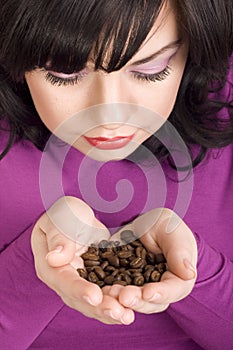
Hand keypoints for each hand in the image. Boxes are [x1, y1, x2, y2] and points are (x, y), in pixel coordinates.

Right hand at [31, 196, 133, 324]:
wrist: (78, 217)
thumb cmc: (66, 214)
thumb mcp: (61, 219)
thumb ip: (58, 238)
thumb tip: (53, 258)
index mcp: (50, 267)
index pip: (64, 281)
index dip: (79, 290)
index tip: (95, 297)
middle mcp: (63, 281)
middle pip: (80, 300)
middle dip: (100, 308)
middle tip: (120, 313)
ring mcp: (80, 284)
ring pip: (94, 304)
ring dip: (110, 311)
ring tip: (128, 316)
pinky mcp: (94, 282)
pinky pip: (105, 296)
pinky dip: (117, 303)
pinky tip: (131, 311)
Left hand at [104, 208, 196, 313]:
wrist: (148, 226)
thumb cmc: (168, 228)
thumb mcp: (174, 233)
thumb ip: (180, 252)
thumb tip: (189, 273)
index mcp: (178, 280)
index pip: (172, 290)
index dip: (160, 293)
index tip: (147, 293)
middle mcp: (159, 290)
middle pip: (150, 302)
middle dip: (137, 301)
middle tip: (124, 297)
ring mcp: (139, 288)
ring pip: (132, 301)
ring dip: (120, 300)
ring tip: (109, 293)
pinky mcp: (122, 283)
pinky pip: (115, 291)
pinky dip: (107, 293)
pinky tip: (99, 290)